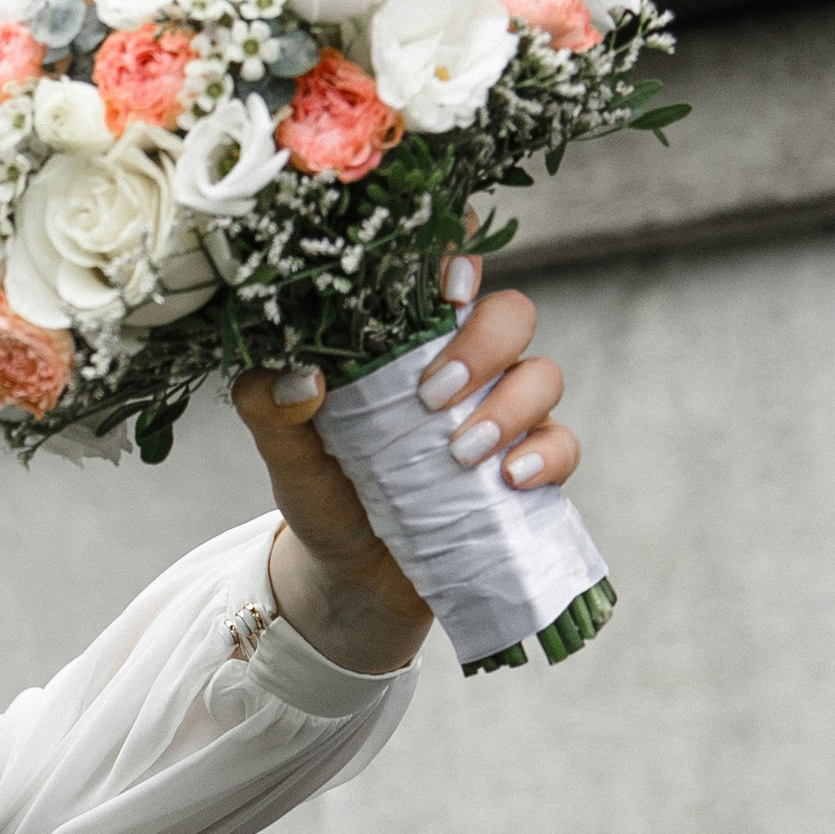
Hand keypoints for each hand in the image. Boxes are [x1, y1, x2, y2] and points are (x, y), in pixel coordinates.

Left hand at [235, 257, 578, 674]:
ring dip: (512, 406)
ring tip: (461, 453)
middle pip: (509, 314)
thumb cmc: (322, 494)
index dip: (460, 254)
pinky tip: (511, 478)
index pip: (447, 272)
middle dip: (484, 344)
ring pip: (544, 374)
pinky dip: (547, 456)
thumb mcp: (285, 453)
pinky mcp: (527, 468)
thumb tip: (299, 377)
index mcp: (408, 342)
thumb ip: (270, 407)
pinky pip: (564, 445)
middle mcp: (465, 366)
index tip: (448, 280)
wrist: (350, 578)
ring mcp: (503, 415)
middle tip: (433, 396)